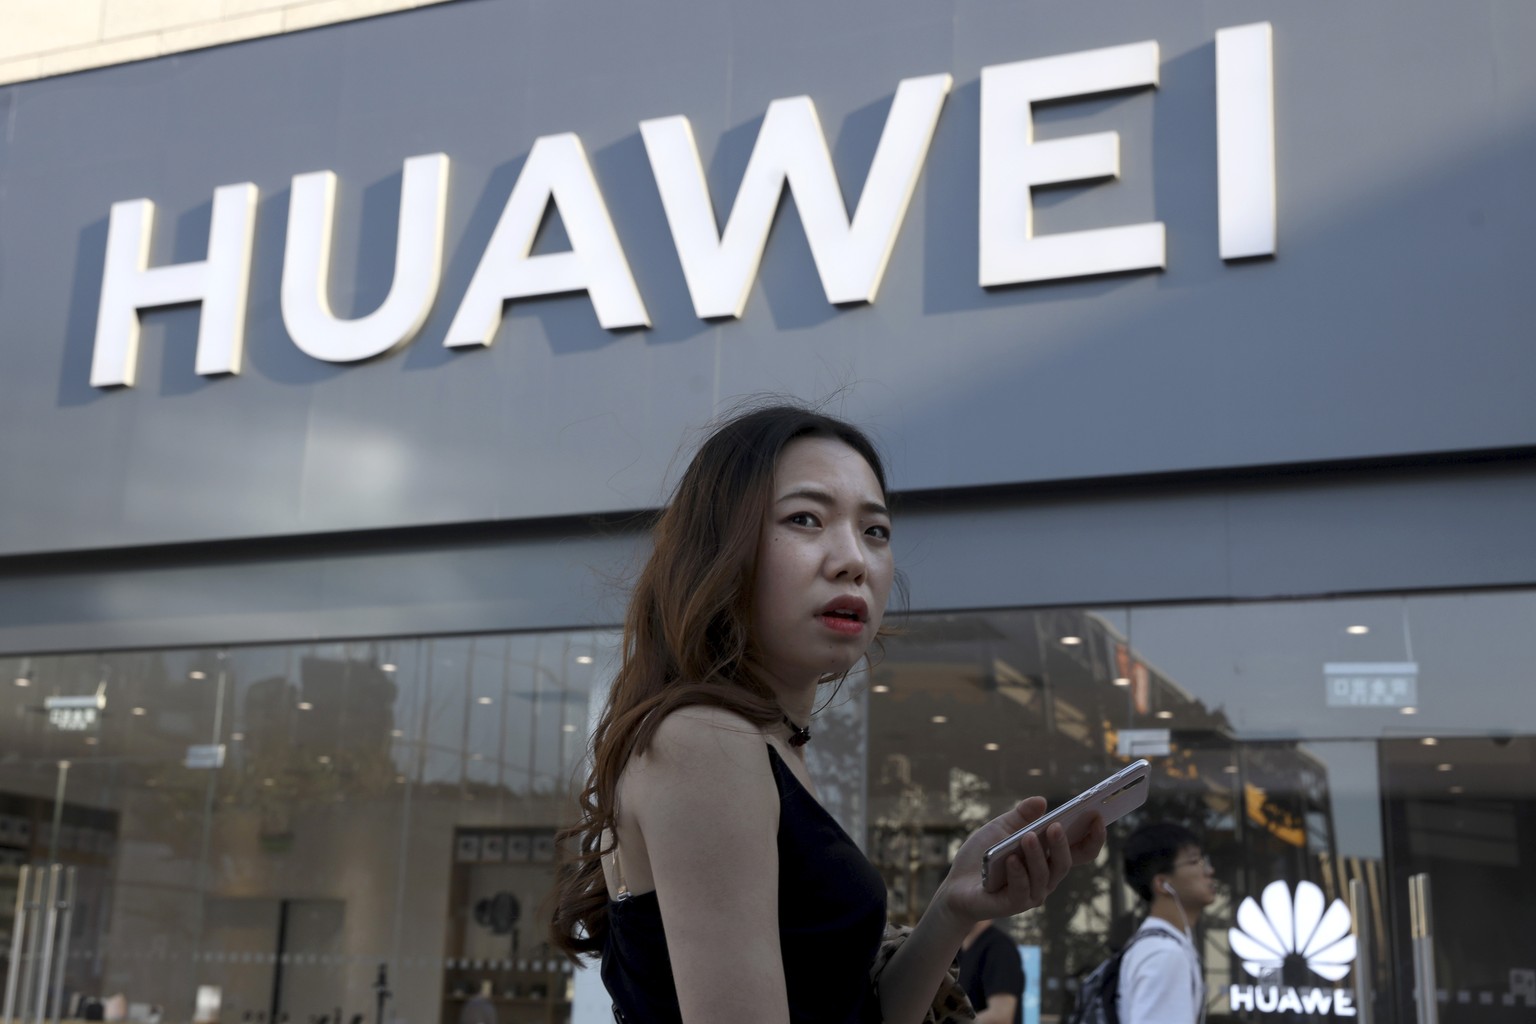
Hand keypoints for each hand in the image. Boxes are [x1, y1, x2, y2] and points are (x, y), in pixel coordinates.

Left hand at [934, 797, 1106, 923]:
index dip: (1094, 837)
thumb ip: (1020, 815)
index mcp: (1048, 858)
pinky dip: (1018, 873)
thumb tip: (1042, 801)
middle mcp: (1045, 878)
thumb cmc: (983, 856)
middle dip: (1062, 843)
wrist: (956, 884)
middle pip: (1064, 862)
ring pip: (1045, 876)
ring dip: (1037, 855)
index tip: (1098, 816)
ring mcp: (1031, 893)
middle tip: (1055, 825)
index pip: (1080, 851)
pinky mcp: (1013, 904)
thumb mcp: (1000, 828)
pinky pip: (1022, 890)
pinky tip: (1011, 859)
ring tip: (1027, 837)